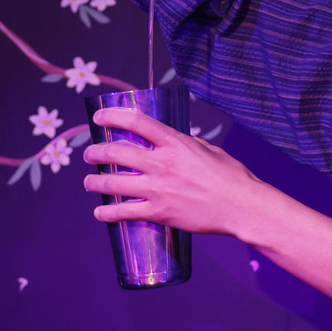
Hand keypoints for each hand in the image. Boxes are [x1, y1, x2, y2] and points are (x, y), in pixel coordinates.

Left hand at [82, 104, 258, 236]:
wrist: (241, 206)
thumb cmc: (231, 176)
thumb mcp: (209, 150)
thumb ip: (187, 145)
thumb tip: (172, 143)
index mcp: (176, 143)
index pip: (137, 122)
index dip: (112, 117)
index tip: (98, 118)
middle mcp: (163, 163)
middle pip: (116, 152)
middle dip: (95, 152)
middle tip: (90, 154)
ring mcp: (159, 189)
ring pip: (112, 184)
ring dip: (94, 182)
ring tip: (89, 182)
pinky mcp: (159, 213)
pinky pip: (124, 213)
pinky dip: (107, 214)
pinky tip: (100, 213)